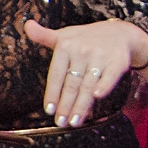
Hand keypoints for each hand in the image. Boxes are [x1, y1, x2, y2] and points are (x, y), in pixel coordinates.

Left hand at [24, 18, 144, 126]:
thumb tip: (27, 25)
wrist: (120, 32)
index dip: (52, 93)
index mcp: (66, 46)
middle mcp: (82, 51)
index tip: (49, 110)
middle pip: (72, 83)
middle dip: (66, 105)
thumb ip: (44, 36)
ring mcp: (100, 56)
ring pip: (88, 84)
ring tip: (74, 121)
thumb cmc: (86, 38)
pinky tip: (97, 97)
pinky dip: (104, 86)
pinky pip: (110, 76)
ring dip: (81, 104)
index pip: (56, 74)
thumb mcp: (64, 35)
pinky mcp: (118, 61)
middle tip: (61, 122)